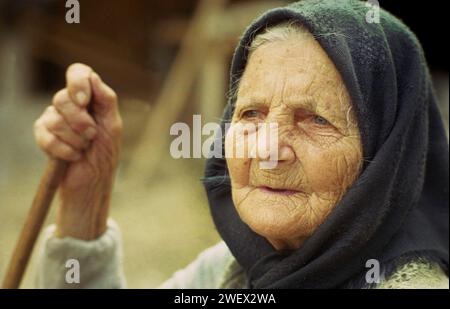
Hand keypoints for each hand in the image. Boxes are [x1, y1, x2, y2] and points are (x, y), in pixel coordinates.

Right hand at [34, 63, 121, 239]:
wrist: (94, 181)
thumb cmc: (106, 153)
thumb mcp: (113, 125)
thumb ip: (106, 100)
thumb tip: (93, 77)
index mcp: (90, 98)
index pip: (78, 73)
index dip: (78, 82)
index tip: (85, 101)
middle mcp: (70, 105)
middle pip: (63, 97)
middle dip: (80, 121)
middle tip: (92, 136)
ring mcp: (54, 119)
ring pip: (54, 118)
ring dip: (75, 139)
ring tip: (84, 149)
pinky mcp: (43, 136)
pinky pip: (45, 135)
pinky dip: (64, 149)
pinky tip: (73, 156)